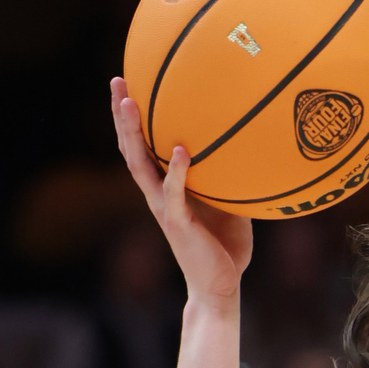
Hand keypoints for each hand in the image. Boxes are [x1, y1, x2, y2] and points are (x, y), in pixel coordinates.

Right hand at [111, 77, 252, 306]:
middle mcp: (157, 194)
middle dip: (122, 114)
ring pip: (139, 164)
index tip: (130, 84)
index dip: (133, 118)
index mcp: (165, 188)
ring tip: (130, 102)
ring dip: (133, 133)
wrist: (219, 287)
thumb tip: (251, 146)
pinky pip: (173, 193)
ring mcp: (164, 208)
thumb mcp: (231, 204)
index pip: (142, 146)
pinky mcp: (177, 223)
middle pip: (130, 147)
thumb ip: (230, 177)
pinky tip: (178, 150)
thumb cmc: (225, 248)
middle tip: (117, 80)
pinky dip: (175, 171)